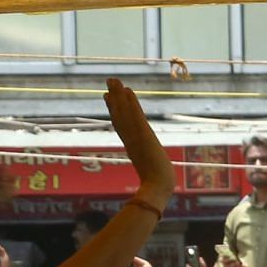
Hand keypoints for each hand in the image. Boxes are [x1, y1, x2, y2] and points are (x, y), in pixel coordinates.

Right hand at [103, 78, 172, 203]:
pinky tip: (127, 91)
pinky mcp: (143, 134)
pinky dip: (130, 103)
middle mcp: (131, 139)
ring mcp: (135, 136)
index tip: (109, 97)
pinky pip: (134, 114)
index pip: (121, 125)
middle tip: (109, 81)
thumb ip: (146, 174)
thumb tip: (146, 184)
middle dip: (114, 98)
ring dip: (119, 94)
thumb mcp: (149, 175)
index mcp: (132, 147)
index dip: (114, 110)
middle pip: (119, 114)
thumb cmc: (155, 187)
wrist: (157, 187)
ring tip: (113, 79)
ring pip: (124, 112)